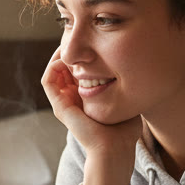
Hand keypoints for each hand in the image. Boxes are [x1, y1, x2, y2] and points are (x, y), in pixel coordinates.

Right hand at [41, 48, 138, 184]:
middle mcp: (72, 98)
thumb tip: (136, 64)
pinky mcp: (60, 106)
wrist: (116, 150)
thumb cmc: (125, 130)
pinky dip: (54, 64)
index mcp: (85, 97)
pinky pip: (48, 79)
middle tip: (80, 34)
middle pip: (64, 66)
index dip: (83, 52)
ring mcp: (64, 103)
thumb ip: (126, 83)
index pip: (78, 68)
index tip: (93, 38)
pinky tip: (66, 54)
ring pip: (54, 70)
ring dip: (60, 54)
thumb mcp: (127, 98)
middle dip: (71, 49)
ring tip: (71, 41)